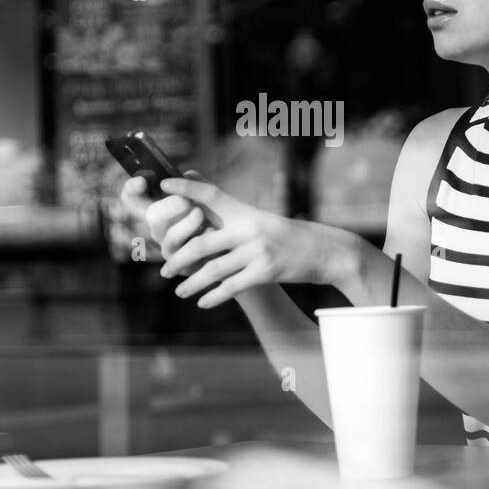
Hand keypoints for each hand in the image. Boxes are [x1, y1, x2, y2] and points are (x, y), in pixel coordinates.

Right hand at [118, 170, 216, 275]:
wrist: (230, 248)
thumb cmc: (214, 218)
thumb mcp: (206, 198)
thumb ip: (197, 185)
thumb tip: (188, 174)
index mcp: (160, 209)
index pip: (133, 199)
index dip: (131, 190)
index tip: (141, 180)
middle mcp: (159, 229)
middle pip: (152, 216)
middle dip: (170, 206)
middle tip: (187, 201)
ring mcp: (169, 248)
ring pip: (169, 237)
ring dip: (186, 224)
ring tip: (200, 214)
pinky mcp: (182, 266)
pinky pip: (187, 254)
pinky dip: (201, 238)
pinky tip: (212, 231)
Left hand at [155, 176, 353, 307]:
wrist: (325, 251)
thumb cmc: (287, 236)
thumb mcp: (261, 218)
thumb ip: (232, 212)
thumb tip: (204, 199)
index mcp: (246, 211)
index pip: (211, 195)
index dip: (186, 189)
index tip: (163, 185)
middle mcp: (249, 228)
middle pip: (201, 242)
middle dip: (178, 258)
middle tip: (164, 269)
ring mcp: (258, 250)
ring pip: (213, 269)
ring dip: (192, 283)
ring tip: (179, 291)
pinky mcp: (266, 272)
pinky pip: (232, 287)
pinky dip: (214, 297)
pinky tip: (202, 303)